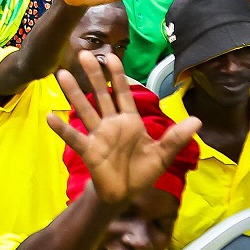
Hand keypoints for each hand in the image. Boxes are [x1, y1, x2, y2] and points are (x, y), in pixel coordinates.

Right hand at [49, 53, 200, 208]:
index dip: (117, 76)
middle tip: (84, 54)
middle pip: (101, 95)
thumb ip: (176, 137)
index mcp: (130, 121)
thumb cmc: (141, 172)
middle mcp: (112, 124)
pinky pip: (74, 137)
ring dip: (74, 93)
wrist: (125, 195)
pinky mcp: (89, 150)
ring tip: (62, 74)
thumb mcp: (162, 155)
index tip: (112, 57)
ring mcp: (98, 135)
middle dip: (93, 75)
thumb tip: (198, 120)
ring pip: (85, 110)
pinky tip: (50, 116)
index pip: (123, 94)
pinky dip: (62, 128)